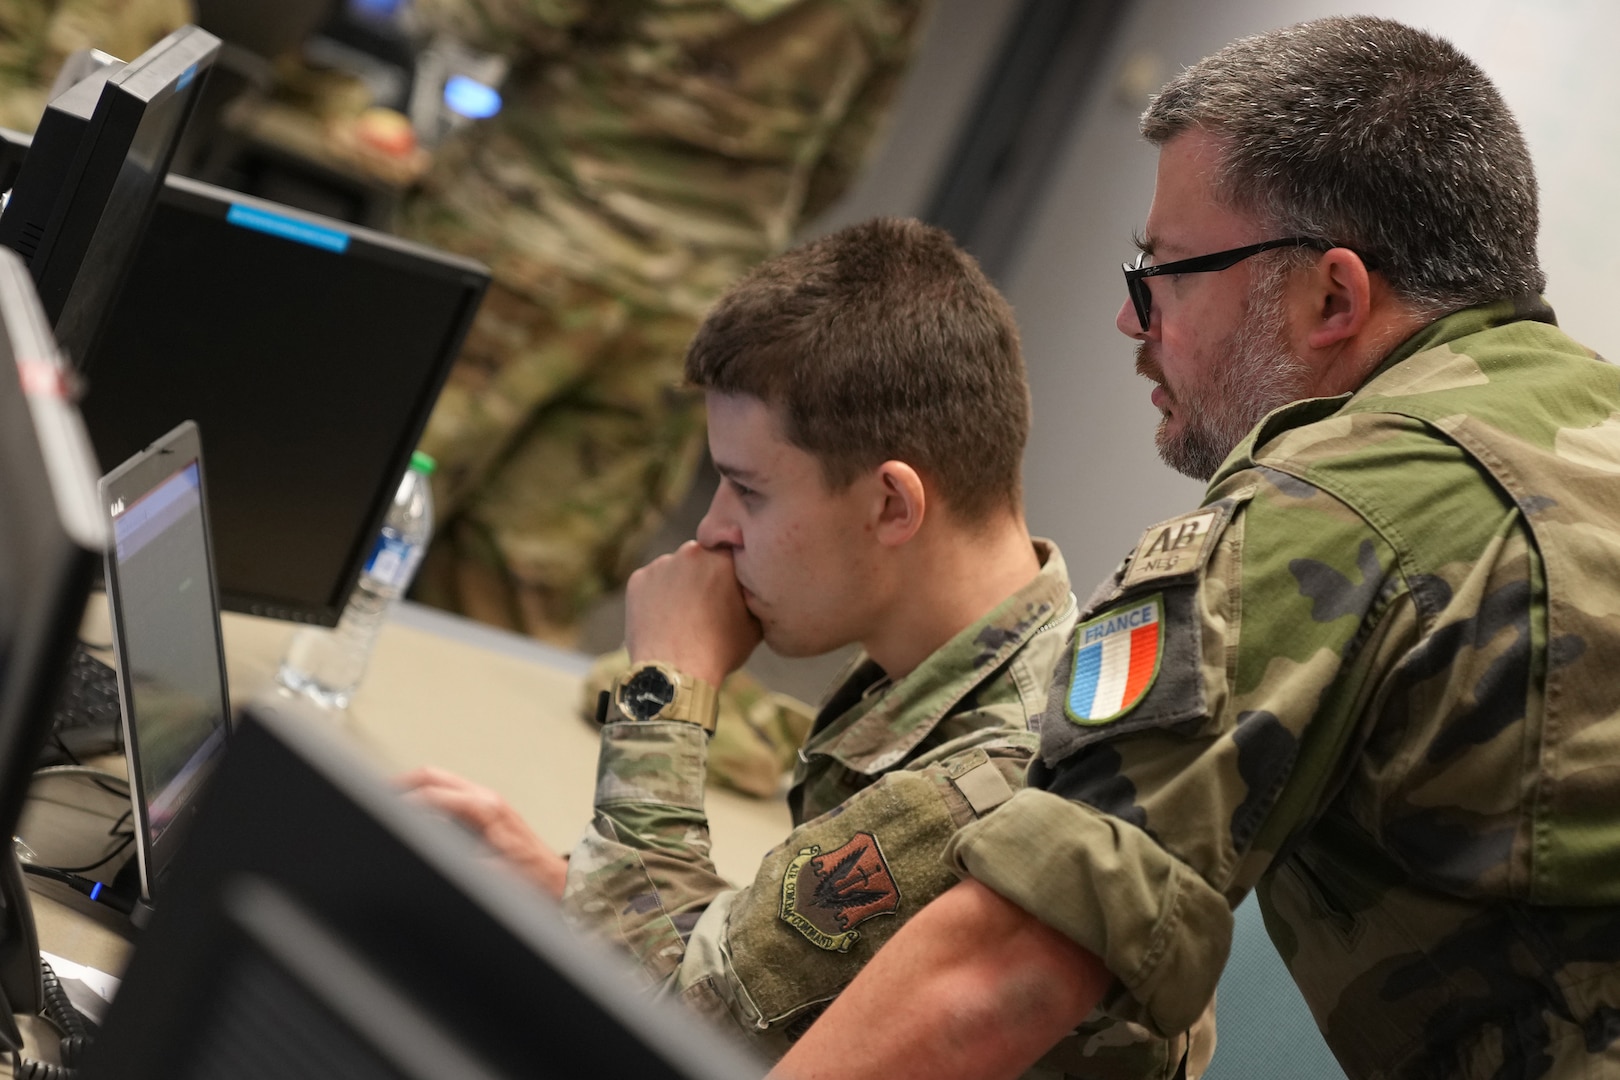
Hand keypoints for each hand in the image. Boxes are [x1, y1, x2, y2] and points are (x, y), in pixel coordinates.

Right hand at [398, 766, 567, 898]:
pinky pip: (450, 793)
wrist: (554, 880)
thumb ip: (455, 854)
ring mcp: (487, 800)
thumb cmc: (529, 877)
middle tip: (374, 796)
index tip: (383, 811)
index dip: (403, 802)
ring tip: (387, 801)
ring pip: (440, 781)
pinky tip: (414, 811)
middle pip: (433, 776)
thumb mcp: (488, 872)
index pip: (433, 794)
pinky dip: (427, 796)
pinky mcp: (486, 808)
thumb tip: (426, 838)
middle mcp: (486, 797)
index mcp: (486, 808)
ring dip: (413, 788)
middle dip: (401, 784)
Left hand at [624, 540, 760, 686]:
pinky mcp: (637, 580)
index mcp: (723, 559)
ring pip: (674, 570)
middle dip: (703, 577)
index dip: (730, 572)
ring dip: (679, 586)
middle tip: (706, 607)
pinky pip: (651, 584)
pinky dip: (656, 597)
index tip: (729, 590)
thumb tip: (754, 592)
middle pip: (700, 559)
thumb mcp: (754, 626)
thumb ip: (754, 598)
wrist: (674, 673)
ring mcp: (661, 565)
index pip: (731, 553)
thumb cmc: (719, 651)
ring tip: (682, 619)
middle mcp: (691, 552)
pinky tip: (664, 621)